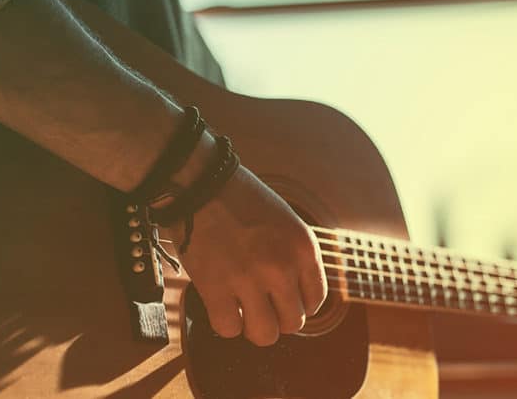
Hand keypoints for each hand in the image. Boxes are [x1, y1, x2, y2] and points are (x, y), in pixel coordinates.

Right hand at [163, 166, 326, 345]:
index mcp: (303, 248)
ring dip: (253, 327)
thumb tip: (293, 297)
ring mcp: (249, 279)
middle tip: (260, 304)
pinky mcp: (215, 287)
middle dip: (277, 318)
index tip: (282, 298)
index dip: (298, 304)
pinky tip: (221, 304)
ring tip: (243, 310)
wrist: (200, 183)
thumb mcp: (285, 221)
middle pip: (293, 323)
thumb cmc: (239, 199)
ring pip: (265, 334)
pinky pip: (228, 329)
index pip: (316, 300)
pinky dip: (224, 322)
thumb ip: (294, 257)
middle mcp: (282, 266)